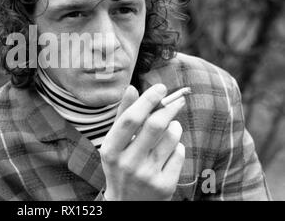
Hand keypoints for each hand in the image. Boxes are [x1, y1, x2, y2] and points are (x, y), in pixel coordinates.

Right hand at [100, 84, 184, 200]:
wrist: (127, 203)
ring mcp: (147, 176)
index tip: (160, 87)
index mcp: (111, 150)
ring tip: (170, 129)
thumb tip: (131, 88)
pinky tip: (169, 151)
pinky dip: (177, 146)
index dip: (147, 100)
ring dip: (175, 126)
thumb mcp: (114, 143)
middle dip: (170, 108)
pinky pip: (180, 153)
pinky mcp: (165, 186)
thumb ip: (123, 115)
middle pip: (155, 125)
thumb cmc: (120, 164)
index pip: (130, 120)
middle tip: (178, 99)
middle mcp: (128, 164)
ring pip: (172, 137)